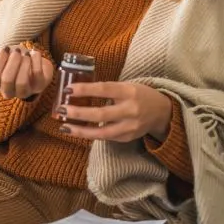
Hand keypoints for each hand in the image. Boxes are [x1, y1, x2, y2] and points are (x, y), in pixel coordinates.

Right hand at [0, 44, 54, 99]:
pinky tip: (34, 53)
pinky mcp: (39, 86)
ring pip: (21, 83)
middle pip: (7, 81)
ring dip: (24, 63)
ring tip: (25, 54)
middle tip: (16, 50)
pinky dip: (36, 60)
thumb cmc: (13, 57)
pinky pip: (37, 75)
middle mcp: (9, 91)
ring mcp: (25, 91)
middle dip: (12, 61)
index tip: (5, 49)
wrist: (33, 58)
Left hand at [55, 82, 171, 142]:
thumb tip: (79, 90)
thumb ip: (107, 89)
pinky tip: (77, 131)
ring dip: (80, 130)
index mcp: (129, 92)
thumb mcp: (126, 86)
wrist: (162, 112)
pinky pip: (105, 137)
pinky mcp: (127, 138)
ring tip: (64, 127)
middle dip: (79, 113)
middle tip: (61, 110)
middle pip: (101, 114)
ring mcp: (129, 127)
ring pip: (101, 132)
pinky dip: (89, 134)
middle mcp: (130, 110)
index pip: (104, 89)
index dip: (85, 89)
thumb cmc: (139, 94)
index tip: (68, 90)